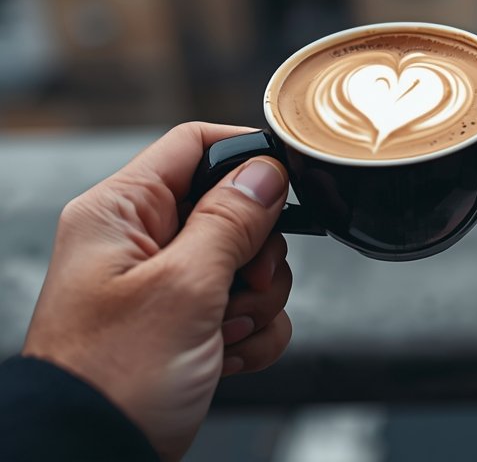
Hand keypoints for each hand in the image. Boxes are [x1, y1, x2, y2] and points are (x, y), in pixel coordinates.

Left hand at [22, 123, 293, 459]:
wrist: (93, 456)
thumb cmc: (111, 379)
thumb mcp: (183, 288)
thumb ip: (230, 221)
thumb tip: (266, 171)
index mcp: (121, 214)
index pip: (193, 146)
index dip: (244, 156)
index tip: (283, 186)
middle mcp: (142, 242)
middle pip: (235, 209)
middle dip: (257, 254)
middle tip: (242, 285)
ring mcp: (167, 285)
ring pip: (249, 262)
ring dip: (257, 302)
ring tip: (224, 333)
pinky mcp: (188, 323)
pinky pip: (248, 308)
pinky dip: (252, 334)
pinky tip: (227, 357)